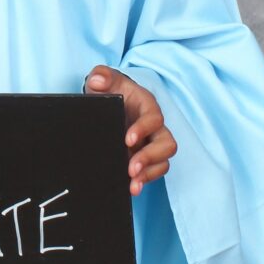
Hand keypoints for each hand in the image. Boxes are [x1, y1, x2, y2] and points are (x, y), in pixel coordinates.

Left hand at [83, 65, 176, 196]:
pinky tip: (132, 188)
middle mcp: (154, 126)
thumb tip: (97, 80)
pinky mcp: (145, 157)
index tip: (127, 140)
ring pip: (163, 161)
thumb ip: (101, 75)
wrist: (106, 102)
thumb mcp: (104, 79)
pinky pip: (154, 171)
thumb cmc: (110, 90)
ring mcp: (151, 143)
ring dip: (149, 174)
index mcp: (147, 105)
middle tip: (131, 168)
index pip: (154, 118)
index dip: (144, 129)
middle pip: (167, 144)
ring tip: (132, 184)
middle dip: (150, 157)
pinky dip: (145, 181)